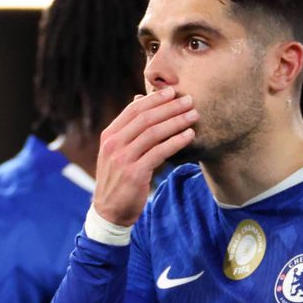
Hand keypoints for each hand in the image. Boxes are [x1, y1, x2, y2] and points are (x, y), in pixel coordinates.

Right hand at [93, 88, 197, 225]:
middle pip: (145, 118)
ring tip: (193, 115)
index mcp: (109, 136)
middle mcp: (114, 144)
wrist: (109, 211)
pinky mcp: (135, 173)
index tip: (172, 91)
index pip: (133, 110)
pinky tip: (189, 136)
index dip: (154, 99)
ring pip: (154, 133)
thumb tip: (138, 100)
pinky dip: (176, 141)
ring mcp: (123, 159)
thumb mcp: (116, 152)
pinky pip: (160, 152)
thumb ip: (128, 130)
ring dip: (176, 122)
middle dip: (169, 107)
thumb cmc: (117, 179)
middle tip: (189, 100)